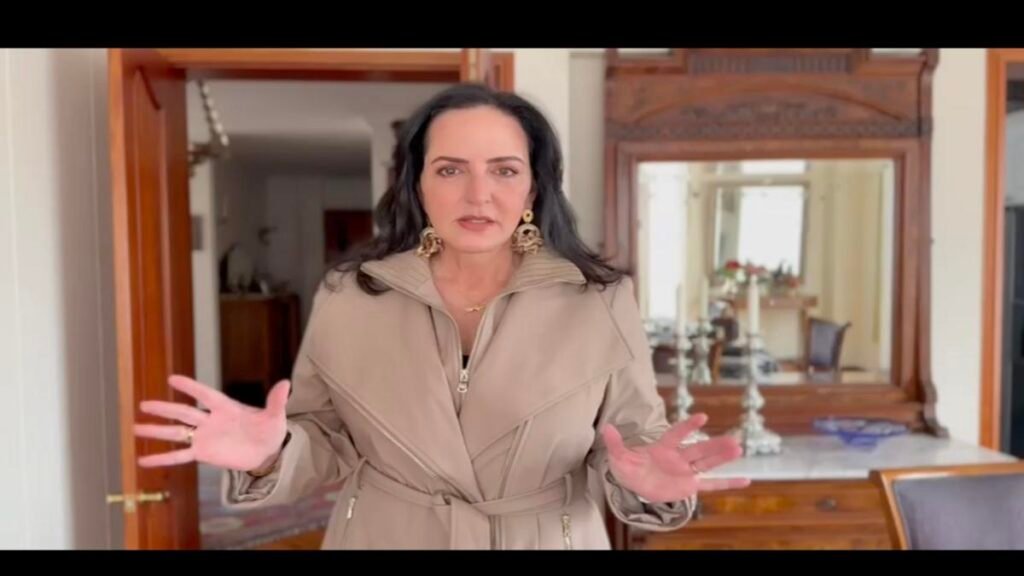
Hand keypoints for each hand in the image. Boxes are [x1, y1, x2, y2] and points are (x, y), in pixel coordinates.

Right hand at [133, 375, 289, 471]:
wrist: (266, 451)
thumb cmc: (269, 429)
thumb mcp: (275, 417)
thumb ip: (276, 401)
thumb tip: (287, 384)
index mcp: (226, 407)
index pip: (205, 395)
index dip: (190, 387)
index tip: (171, 379)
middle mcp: (210, 420)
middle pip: (184, 413)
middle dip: (165, 409)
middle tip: (143, 404)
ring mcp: (204, 437)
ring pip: (177, 432)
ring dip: (157, 431)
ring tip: (135, 427)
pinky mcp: (202, 453)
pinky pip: (179, 456)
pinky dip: (162, 458)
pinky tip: (143, 460)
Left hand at [601, 413, 750, 503]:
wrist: (634, 482)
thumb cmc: (628, 465)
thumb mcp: (618, 456)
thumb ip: (616, 443)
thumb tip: (606, 428)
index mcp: (663, 446)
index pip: (677, 434)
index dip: (688, 426)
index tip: (703, 417)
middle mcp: (678, 456)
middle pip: (699, 449)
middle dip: (714, 445)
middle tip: (733, 439)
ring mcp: (686, 471)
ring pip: (707, 463)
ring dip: (722, 458)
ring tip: (739, 449)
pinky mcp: (689, 486)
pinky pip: (710, 485)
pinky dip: (727, 483)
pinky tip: (746, 481)